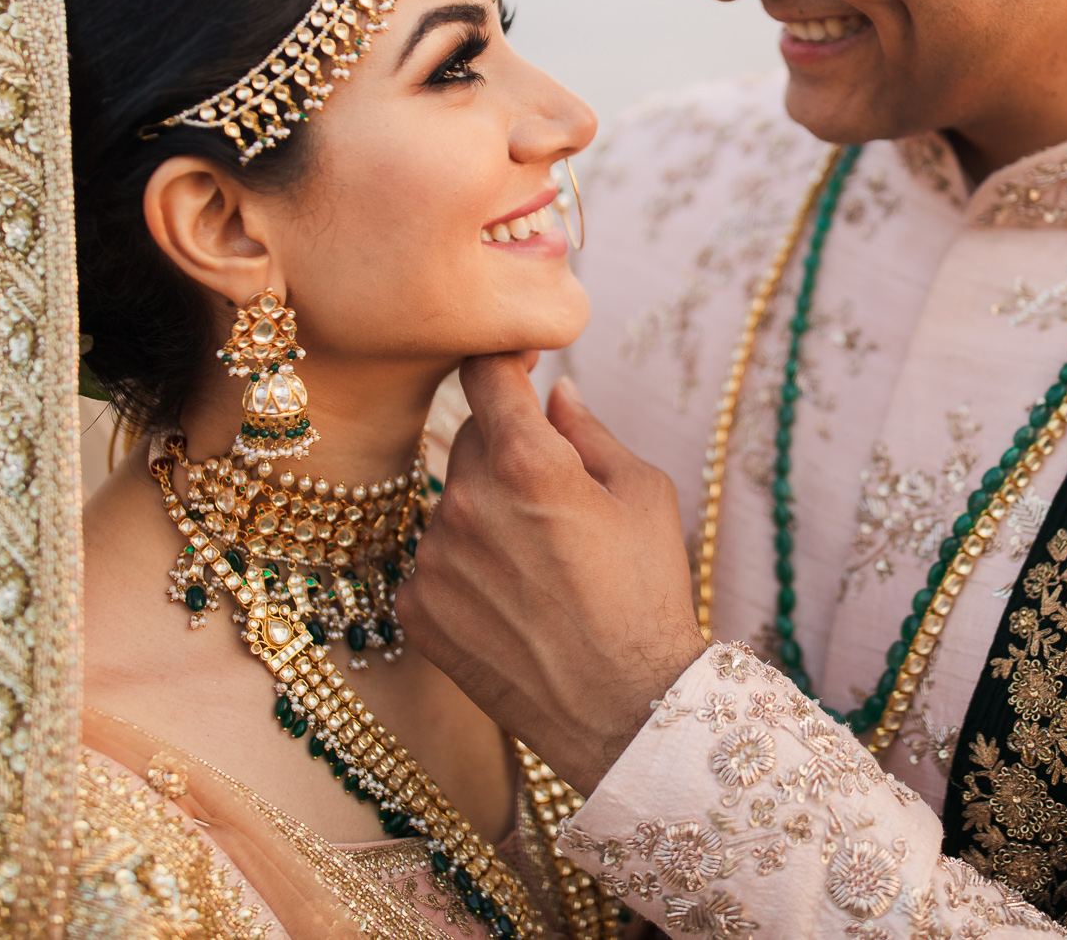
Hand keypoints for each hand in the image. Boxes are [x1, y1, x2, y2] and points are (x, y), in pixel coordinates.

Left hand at [401, 355, 706, 793]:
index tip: (518, 364)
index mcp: (528, 461)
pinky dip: (467, 570)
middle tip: (558, 499)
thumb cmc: (649, 595)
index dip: (503, 358)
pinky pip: (434, 562)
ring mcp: (434, 559)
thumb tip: (553, 392)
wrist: (626, 709)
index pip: (484, 372)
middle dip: (509, 449)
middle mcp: (467, 502)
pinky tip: (513, 603)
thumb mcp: (645, 494)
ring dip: (487, 515)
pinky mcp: (417, 609)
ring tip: (542, 568)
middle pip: (471, 438)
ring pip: (453, 504)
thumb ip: (589, 431)